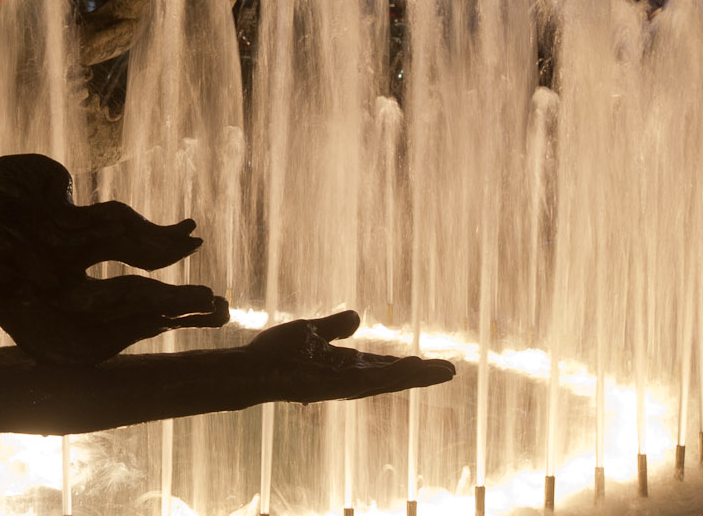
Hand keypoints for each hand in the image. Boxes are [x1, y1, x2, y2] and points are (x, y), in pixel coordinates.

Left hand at [247, 310, 454, 402]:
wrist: (251, 367)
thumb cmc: (275, 353)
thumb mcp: (311, 331)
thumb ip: (334, 327)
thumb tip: (358, 317)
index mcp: (345, 365)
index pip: (385, 366)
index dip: (409, 366)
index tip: (433, 364)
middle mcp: (348, 378)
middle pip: (393, 377)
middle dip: (421, 376)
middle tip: (451, 372)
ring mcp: (343, 385)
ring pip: (387, 382)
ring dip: (413, 377)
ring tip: (441, 371)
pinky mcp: (334, 386)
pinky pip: (368, 381)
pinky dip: (391, 376)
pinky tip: (410, 368)